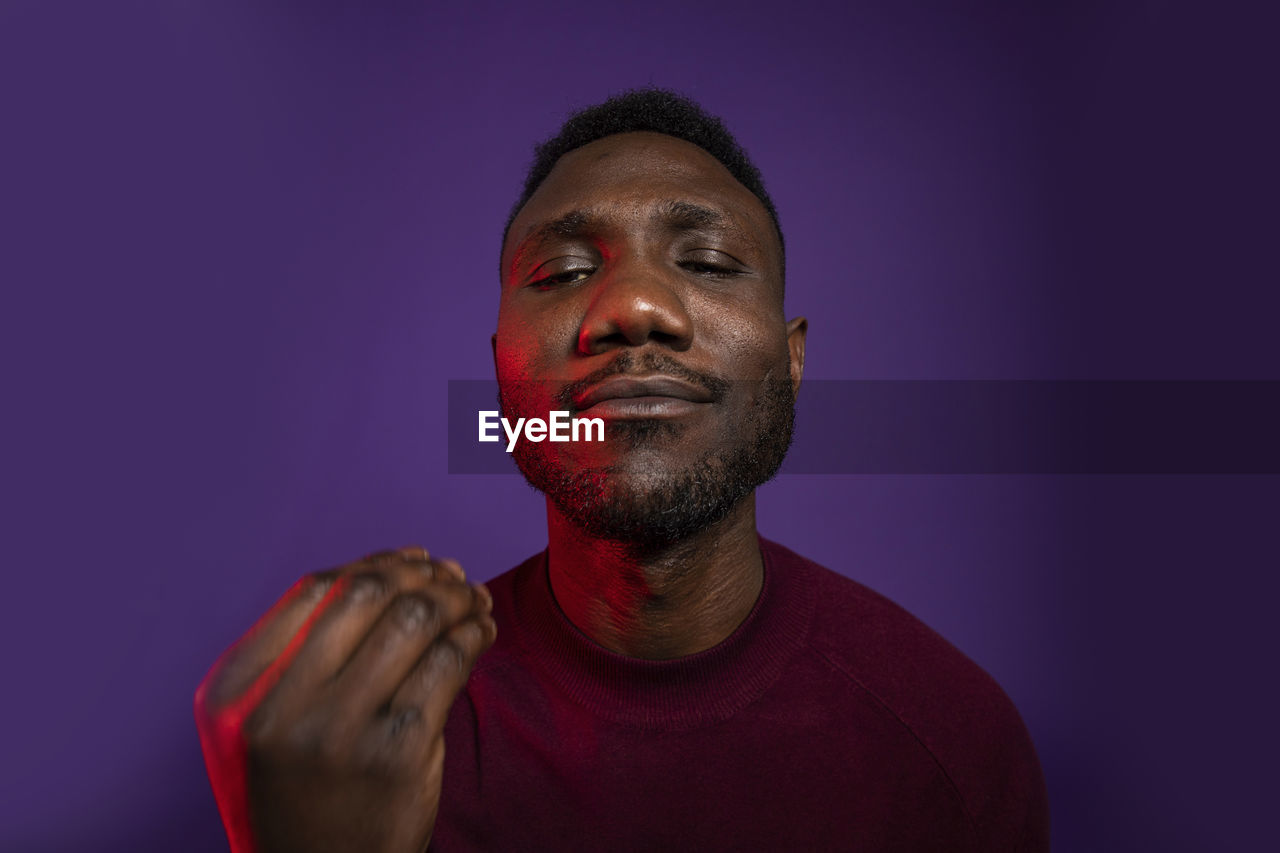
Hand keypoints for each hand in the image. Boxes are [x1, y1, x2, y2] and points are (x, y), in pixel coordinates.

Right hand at [194, 546, 495, 851]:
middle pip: (367, 594)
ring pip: (415, 620)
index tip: (413, 559)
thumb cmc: (308, 791)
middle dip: (421, 573)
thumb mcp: (269, 725)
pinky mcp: (400, 751)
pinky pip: (449, 663)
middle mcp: (282, 708)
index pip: (314, 591)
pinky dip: (474, 634)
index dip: (374, 562)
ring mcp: (342, 730)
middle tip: (452, 574)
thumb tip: (394, 568)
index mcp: (238, 693)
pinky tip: (482, 632)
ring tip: (474, 600)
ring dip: (457, 597)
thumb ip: (306, 652)